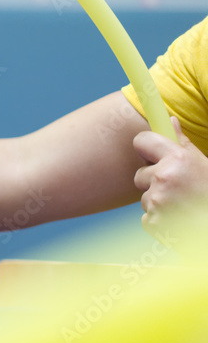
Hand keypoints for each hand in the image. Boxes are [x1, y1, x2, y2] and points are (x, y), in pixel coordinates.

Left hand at [134, 117, 207, 261]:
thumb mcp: (203, 165)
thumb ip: (182, 145)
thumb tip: (169, 120)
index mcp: (179, 159)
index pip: (141, 140)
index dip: (145, 147)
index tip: (150, 152)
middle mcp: (165, 177)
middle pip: (140, 174)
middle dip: (153, 181)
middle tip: (178, 189)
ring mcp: (157, 200)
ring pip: (144, 196)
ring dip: (158, 202)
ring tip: (182, 207)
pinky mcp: (152, 221)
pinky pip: (146, 216)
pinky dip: (159, 220)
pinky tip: (178, 220)